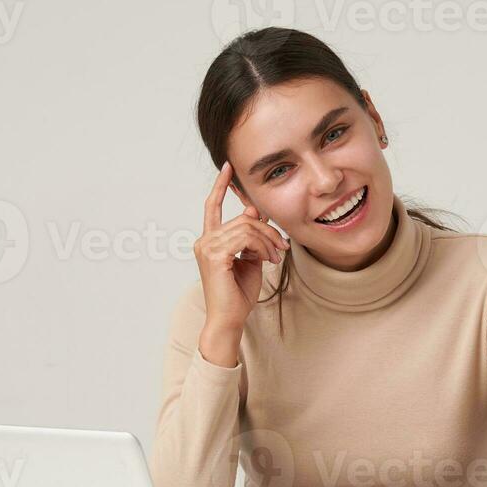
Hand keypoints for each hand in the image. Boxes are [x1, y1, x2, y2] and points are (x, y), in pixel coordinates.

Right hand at [193, 162, 288, 338]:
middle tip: (282, 248)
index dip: (221, 186)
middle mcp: (204, 240)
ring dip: (269, 241)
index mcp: (210, 240)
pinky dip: (263, 247)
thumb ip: (251, 236)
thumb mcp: (250, 258)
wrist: (230, 319)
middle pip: (243, 219)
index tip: (228, 167)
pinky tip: (269, 260)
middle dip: (268, 231)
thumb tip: (257, 212)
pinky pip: (246, 238)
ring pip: (247, 227)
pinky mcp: (215, 255)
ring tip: (277, 257)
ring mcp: (207, 247)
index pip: (213, 206)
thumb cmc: (238, 294)